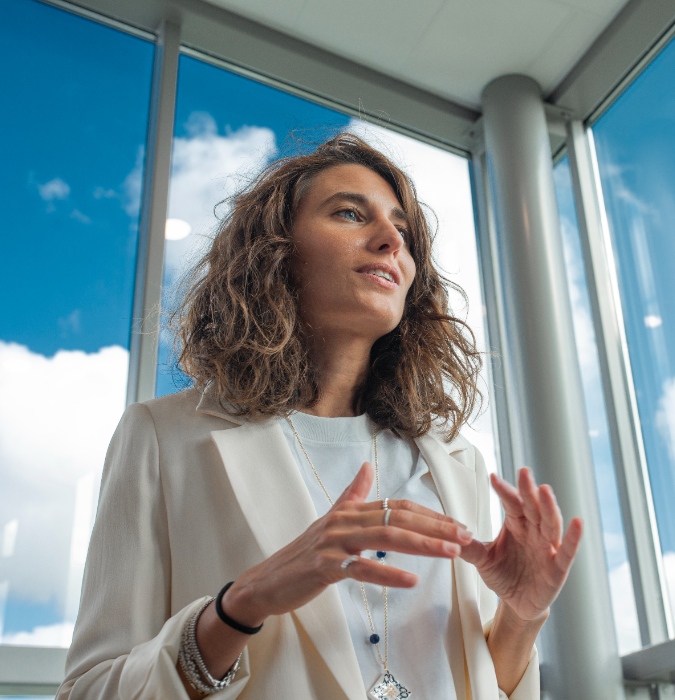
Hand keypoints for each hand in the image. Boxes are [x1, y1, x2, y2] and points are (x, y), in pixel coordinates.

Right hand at [223, 461, 472, 624]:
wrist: (268, 579)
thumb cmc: (304, 553)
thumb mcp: (331, 519)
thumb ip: (352, 494)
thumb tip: (366, 466)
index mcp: (350, 510)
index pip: (399, 506)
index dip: (431, 515)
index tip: (459, 525)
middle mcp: (344, 520)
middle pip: (398, 518)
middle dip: (436, 527)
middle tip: (466, 536)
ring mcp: (333, 542)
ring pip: (384, 538)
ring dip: (422, 545)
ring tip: (451, 553)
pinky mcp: (324, 566)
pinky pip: (360, 569)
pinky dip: (387, 574)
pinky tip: (411, 580)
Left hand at [461, 467, 582, 621]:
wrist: (517, 603)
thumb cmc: (503, 574)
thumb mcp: (482, 560)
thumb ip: (468, 547)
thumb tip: (450, 533)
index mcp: (516, 524)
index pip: (511, 503)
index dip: (504, 491)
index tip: (492, 477)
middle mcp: (534, 531)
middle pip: (532, 507)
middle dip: (528, 490)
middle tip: (523, 471)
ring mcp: (547, 548)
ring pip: (550, 523)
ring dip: (549, 507)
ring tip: (545, 490)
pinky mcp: (558, 568)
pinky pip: (567, 551)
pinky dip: (573, 537)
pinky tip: (577, 522)